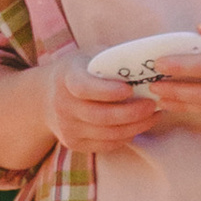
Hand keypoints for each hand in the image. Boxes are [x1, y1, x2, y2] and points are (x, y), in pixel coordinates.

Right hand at [36, 52, 167, 154]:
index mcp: (66, 78)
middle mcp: (63, 105)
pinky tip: (139, 125)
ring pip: (107, 133)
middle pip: (100, 116)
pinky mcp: (75, 144)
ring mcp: (67, 128)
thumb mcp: (91, 56)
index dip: (107, 91)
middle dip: (131, 112)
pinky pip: (106, 144)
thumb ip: (114, 59)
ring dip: (136, 126)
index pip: (84, 88)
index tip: (129, 90)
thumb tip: (149, 60)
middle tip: (152, 105)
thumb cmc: (80, 71)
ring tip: (153, 115)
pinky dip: (126, 136)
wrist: (47, 97)